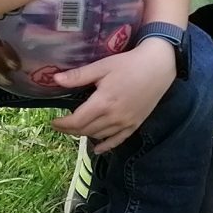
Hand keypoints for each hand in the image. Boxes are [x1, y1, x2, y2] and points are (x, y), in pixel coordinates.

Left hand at [50, 36, 176, 154]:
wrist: (159, 67)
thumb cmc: (129, 64)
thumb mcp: (102, 66)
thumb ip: (78, 76)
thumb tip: (55, 79)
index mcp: (103, 103)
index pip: (77, 121)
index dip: (62, 124)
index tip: (53, 122)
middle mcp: (113, 117)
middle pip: (86, 130)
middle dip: (70, 130)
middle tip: (60, 125)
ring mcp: (125, 123)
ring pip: (99, 136)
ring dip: (84, 135)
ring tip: (75, 129)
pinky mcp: (135, 125)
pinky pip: (117, 140)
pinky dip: (105, 146)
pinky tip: (97, 148)